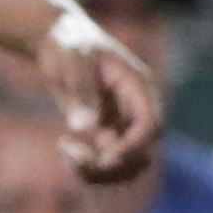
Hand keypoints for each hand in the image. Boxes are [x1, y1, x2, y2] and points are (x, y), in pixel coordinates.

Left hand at [37, 6, 162, 184]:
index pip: (151, 125)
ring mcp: (124, 123)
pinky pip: (107, 163)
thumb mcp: (72, 60)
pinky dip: (87, 167)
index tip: (101, 155)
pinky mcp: (107, 132)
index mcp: (139, 88)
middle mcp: (137, 109)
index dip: (131, 146)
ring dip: (97, 171)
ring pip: (127, 166)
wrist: (61, 41)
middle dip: (109, 162)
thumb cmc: (68, 44)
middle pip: (143, 153)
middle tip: (70, 150)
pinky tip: (63, 147)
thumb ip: (80, 90)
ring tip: (65, 150)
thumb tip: (84, 128)